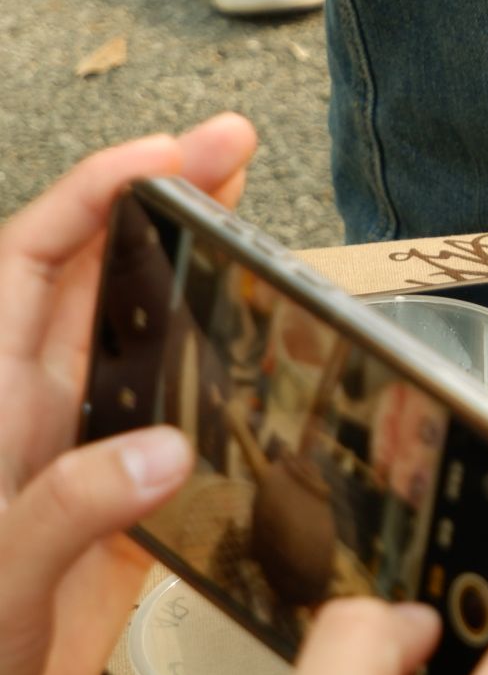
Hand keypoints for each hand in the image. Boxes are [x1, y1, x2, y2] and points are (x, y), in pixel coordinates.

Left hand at [0, 115, 258, 674]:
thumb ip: (71, 506)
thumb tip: (167, 449)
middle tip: (234, 153)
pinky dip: (222, 400)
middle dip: (163, 206)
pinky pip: (179, 437)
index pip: (33, 260)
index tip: (173, 152)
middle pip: (98, 280)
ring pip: (145, 347)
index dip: (98, 192)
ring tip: (259, 235)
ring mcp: (82, 466)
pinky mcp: (123, 523)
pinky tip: (266, 381)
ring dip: (199, 289)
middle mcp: (35, 421)